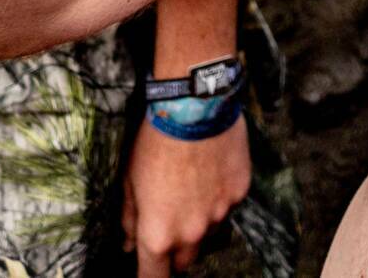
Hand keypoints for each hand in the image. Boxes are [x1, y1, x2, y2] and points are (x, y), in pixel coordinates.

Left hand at [121, 116, 248, 275]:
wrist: (194, 107)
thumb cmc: (155, 141)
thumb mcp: (130, 179)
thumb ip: (129, 218)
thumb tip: (128, 243)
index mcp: (159, 233)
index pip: (154, 277)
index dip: (149, 274)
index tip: (148, 268)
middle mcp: (191, 232)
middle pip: (185, 261)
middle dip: (175, 250)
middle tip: (168, 221)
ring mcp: (219, 215)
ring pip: (208, 234)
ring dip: (198, 223)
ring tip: (190, 189)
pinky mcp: (238, 195)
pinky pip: (227, 208)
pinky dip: (218, 199)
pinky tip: (209, 173)